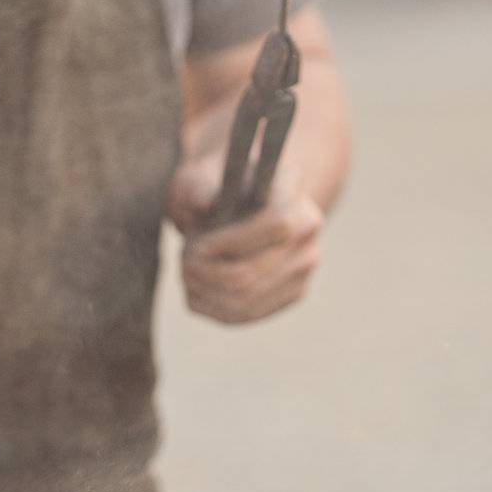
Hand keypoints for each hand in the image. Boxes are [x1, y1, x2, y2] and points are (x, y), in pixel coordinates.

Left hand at [167, 153, 322, 323]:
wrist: (239, 203)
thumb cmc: (213, 187)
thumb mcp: (200, 177)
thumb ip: (199, 188)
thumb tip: (204, 202)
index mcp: (292, 189)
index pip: (276, 225)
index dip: (230, 242)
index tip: (196, 245)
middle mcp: (308, 229)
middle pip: (254, 272)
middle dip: (207, 273)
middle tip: (184, 261)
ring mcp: (304, 265)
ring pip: (246, 300)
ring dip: (206, 292)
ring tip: (187, 273)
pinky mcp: (293, 292)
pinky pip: (246, 314)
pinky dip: (212, 307)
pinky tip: (196, 290)